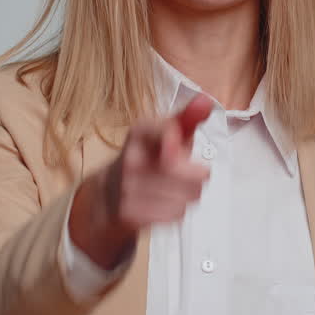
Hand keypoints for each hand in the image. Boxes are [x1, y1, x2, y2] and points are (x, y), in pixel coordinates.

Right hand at [69, 94, 212, 268]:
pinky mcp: (130, 213)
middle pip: (192, 174)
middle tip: (185, 174)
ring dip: (187, 195)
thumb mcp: (166, 135)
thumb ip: (188, 118)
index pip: (167, 130)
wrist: (109, 195)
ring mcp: (128, 188)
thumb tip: (206, 100)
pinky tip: (162, 203)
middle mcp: (130, 158)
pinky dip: (175, 211)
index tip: (178, 146)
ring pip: (187, 197)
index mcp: (140, 132)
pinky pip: (175, 214)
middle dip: (197, 177)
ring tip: (172, 189)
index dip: (177, 140)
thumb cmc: (150, 158)